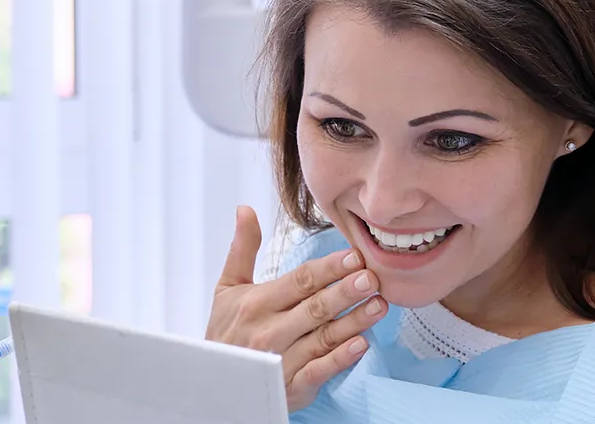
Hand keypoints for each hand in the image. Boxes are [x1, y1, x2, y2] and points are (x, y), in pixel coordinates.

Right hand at [206, 206, 386, 411]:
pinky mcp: (292, 386)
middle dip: (345, 291)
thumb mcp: (228, 288)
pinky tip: (362, 344)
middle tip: (372, 277)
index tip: (354, 256)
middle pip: (315, 307)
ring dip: (354, 322)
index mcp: (257, 303)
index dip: (328, 268)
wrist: (215, 383)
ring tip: (379, 306)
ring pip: (324, 337)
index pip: (300, 281)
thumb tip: (245, 209)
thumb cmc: (225, 332)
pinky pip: (320, 370)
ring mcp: (282, 359)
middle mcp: (269, 330)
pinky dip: (341, 359)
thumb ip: (243, 249)